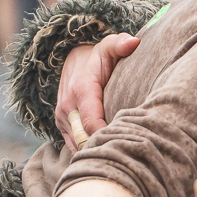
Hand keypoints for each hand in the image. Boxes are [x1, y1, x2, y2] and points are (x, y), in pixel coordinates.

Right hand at [56, 33, 138, 150]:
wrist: (73, 60)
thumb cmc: (97, 57)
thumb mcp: (108, 46)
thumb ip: (120, 44)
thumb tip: (134, 42)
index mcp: (81, 91)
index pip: (92, 123)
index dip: (109, 136)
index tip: (128, 141)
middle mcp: (67, 107)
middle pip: (86, 139)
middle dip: (105, 147)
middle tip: (128, 152)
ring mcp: (63, 119)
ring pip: (79, 146)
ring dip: (97, 150)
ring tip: (120, 153)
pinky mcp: (62, 126)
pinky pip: (74, 145)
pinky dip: (89, 150)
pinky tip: (107, 151)